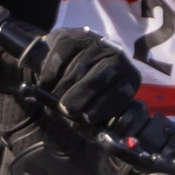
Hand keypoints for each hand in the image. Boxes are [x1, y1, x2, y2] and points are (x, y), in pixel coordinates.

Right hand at [23, 31, 142, 128]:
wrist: (62, 63)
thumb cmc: (82, 95)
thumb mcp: (94, 110)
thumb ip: (95, 125)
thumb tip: (97, 137)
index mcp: (128, 77)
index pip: (121, 92)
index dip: (104, 107)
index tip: (89, 118)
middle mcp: (116, 55)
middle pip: (98, 79)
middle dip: (81, 97)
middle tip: (68, 110)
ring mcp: (93, 43)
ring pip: (77, 69)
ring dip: (63, 88)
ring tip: (55, 100)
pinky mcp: (70, 36)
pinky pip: (59, 58)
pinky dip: (50, 75)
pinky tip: (46, 84)